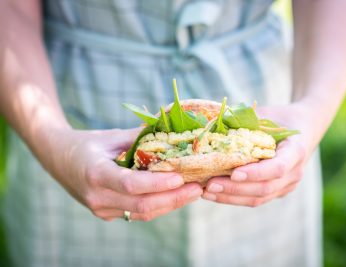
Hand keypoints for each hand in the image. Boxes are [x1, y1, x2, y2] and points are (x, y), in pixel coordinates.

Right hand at [43, 127, 202, 220]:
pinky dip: (158, 205)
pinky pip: (137, 213)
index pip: (131, 185)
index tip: (181, 177)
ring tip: (193, 192)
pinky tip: (175, 196)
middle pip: (142, 205)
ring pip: (142, 213)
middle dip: (173, 198)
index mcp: (95, 173)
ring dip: (170, 204)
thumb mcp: (112, 136)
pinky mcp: (106, 214)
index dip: (158, 183)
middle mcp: (97, 197)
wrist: (58, 158)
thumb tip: (174, 132)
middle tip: (197, 188)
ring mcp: (101, 209)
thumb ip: (141, 137)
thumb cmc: (87, 143)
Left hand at [202, 103, 317, 206]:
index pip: (278, 168)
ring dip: (230, 197)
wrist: (303, 127)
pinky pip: (255, 199)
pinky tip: (214, 194)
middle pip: (265, 187)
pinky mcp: (277, 192)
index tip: (234, 173)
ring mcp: (287, 186)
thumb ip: (246, 122)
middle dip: (235, 188)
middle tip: (210, 185)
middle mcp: (295, 172)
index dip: (256, 173)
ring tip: (207, 191)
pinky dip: (233, 198)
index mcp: (296, 150)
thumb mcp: (266, 114)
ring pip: (258, 198)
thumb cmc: (280, 117)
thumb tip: (212, 125)